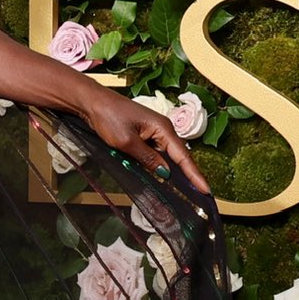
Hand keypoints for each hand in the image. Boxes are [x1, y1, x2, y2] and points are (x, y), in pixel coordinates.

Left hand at [74, 86, 210, 194]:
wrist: (92, 102)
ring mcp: (153, 132)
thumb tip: (165, 174)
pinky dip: (158, 166)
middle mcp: (163, 130)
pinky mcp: (143, 135)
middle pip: (178, 158)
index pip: (183, 156)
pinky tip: (161, 178)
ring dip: (172, 173)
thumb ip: (147, 159)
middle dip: (187, 177)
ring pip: (166, 157)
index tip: (206, 191)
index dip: (194, 175)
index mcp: (163, 129)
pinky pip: (155, 154)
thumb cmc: (108, 117)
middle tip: (198, 198)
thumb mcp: (127, 142)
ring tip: (184, 193)